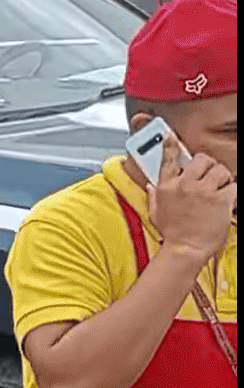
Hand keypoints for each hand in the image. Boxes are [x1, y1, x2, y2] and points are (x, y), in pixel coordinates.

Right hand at [150, 135, 235, 262]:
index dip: (169, 145)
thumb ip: (155, 196)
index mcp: (166, 186)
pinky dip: (234, 193)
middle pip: (202, 160)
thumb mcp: (156, 212)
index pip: (168, 159)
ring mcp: (202, 191)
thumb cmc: (173, 235)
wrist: (186, 250)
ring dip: (224, 180)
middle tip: (211, 178)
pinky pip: (234, 186)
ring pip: (221, 171)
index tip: (170, 136)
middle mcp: (183, 185)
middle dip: (210, 167)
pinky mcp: (220, 199)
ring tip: (220, 192)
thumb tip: (152, 186)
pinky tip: (228, 201)